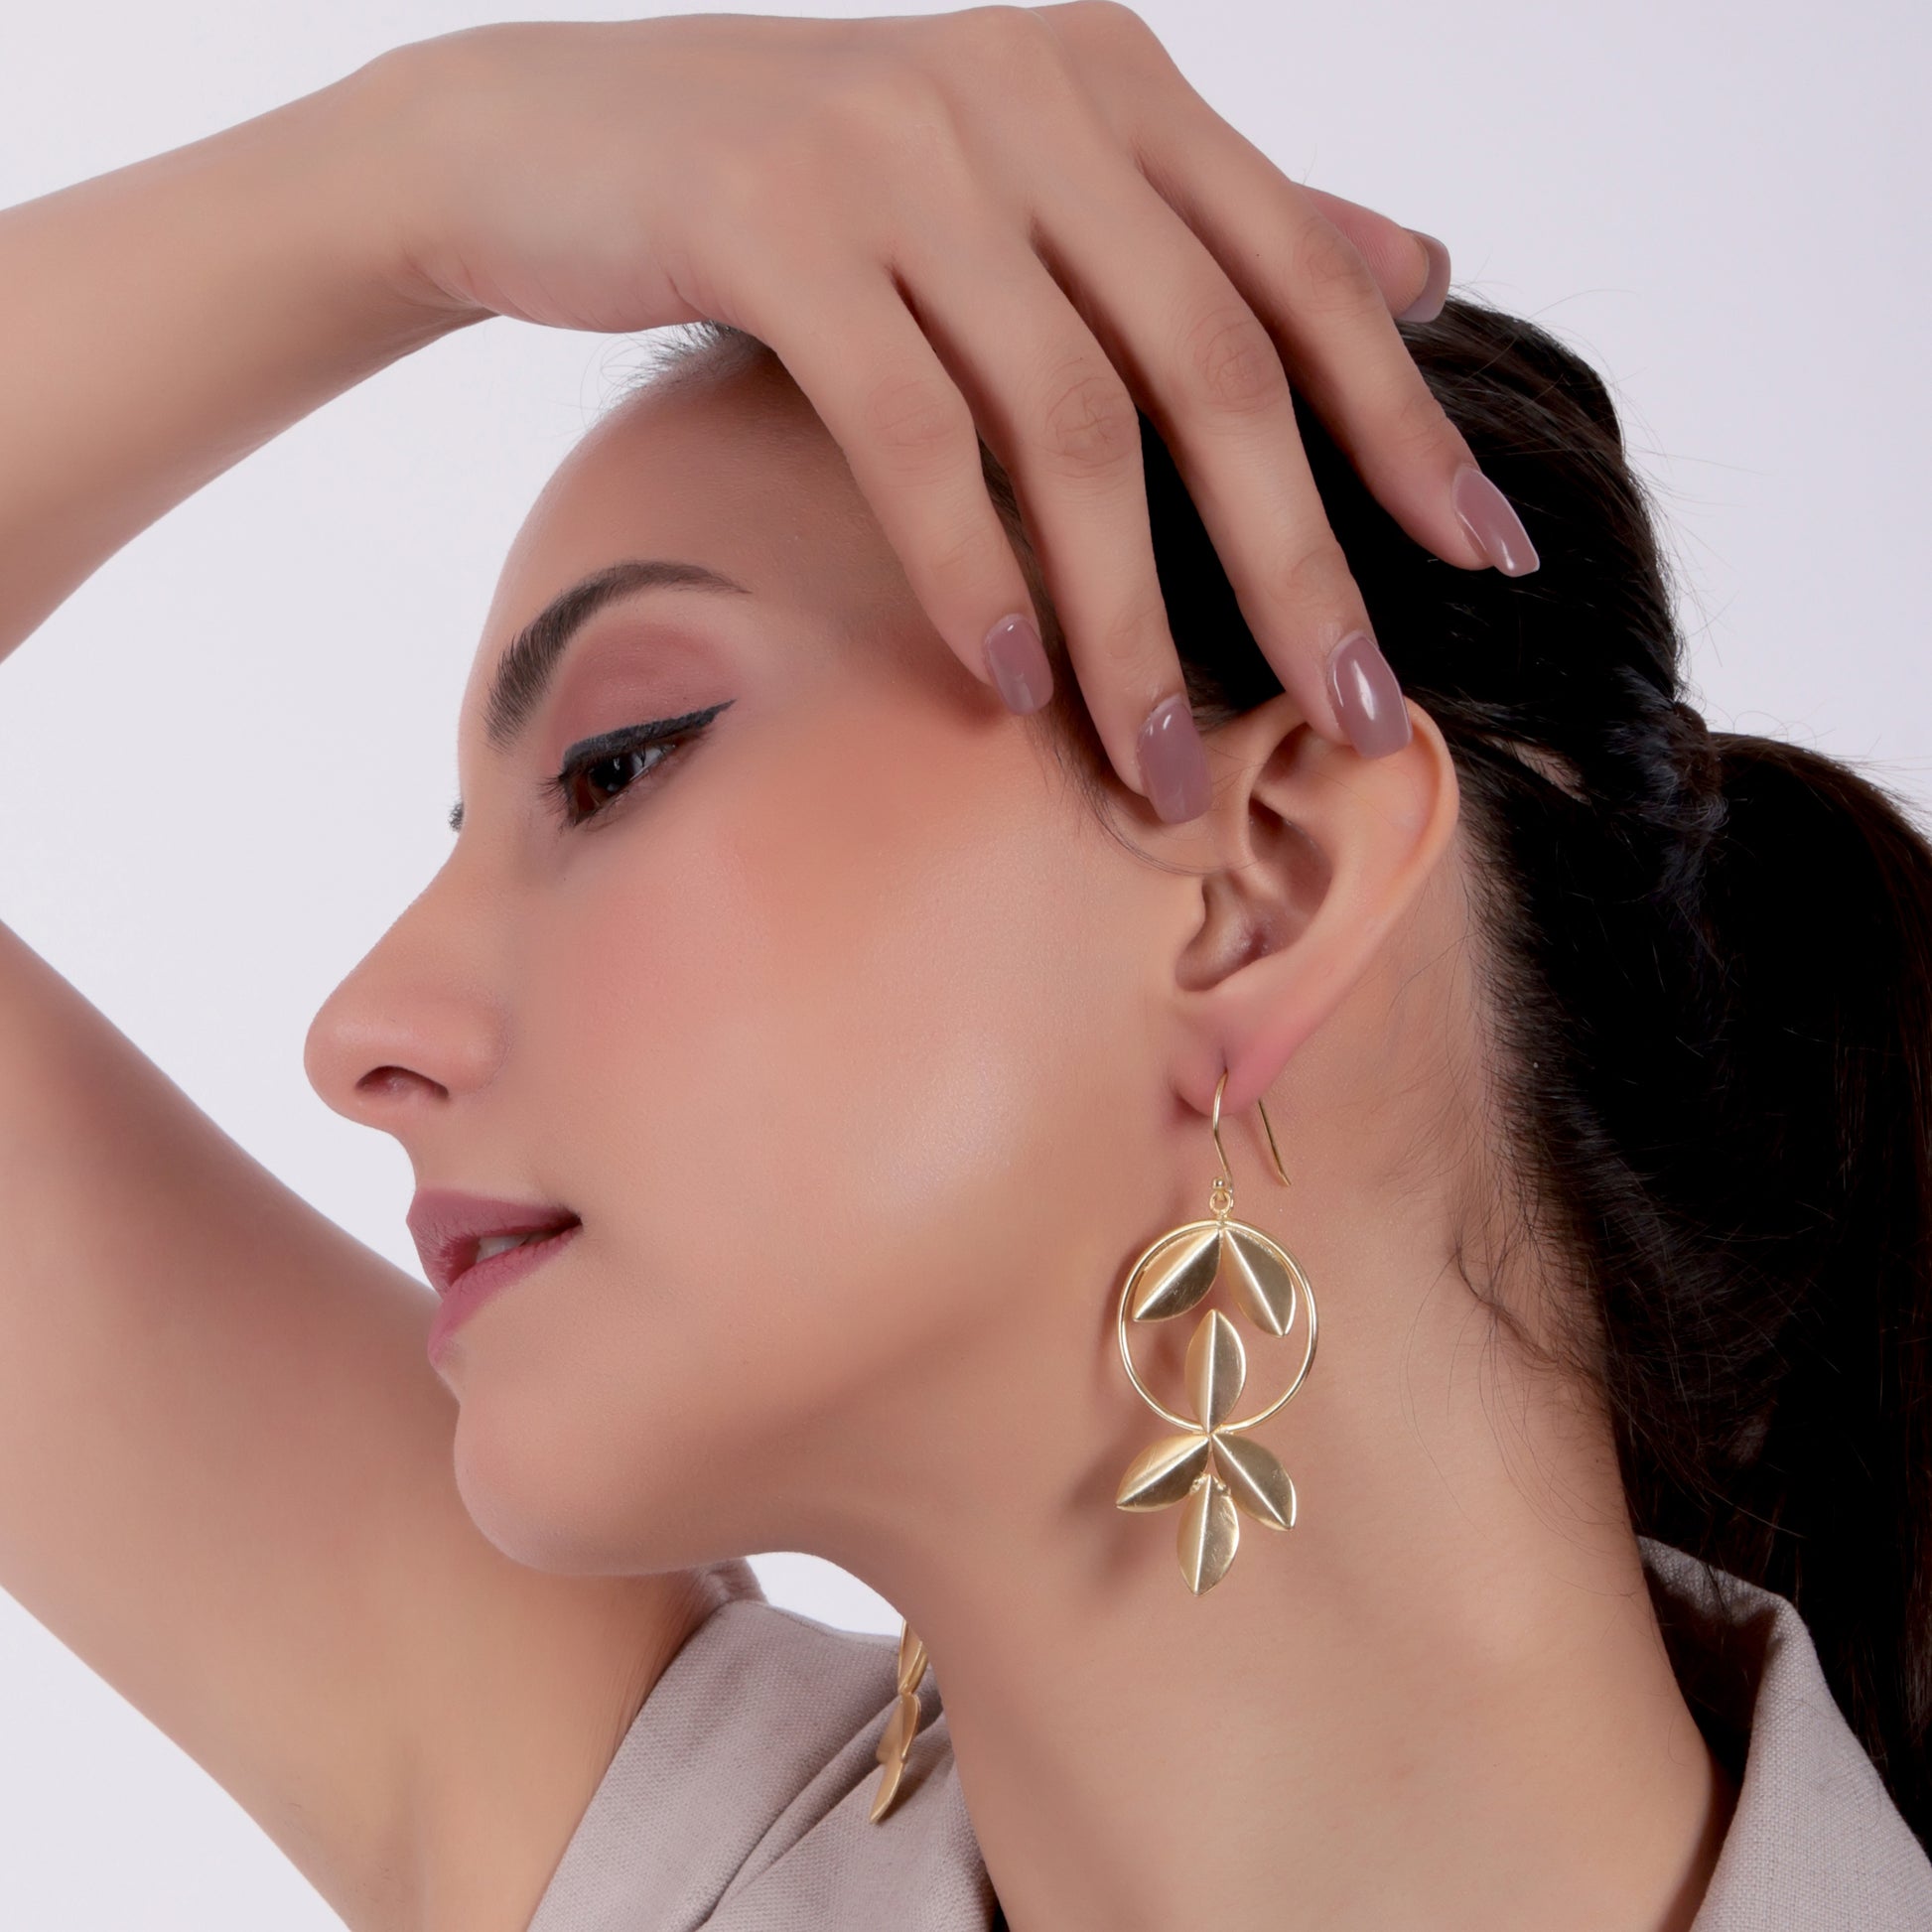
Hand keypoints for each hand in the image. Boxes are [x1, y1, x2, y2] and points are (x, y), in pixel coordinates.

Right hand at [372, 5, 1526, 820]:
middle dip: (1297, 568)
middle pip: (1212, 370)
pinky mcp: (770, 218)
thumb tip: (1419, 264)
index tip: (1486, 567)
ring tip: (1157, 770)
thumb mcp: (1028, 191)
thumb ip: (1215, 229)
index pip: (1303, 279)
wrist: (549, 137)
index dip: (1404, 430)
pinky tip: (1008, 689)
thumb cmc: (806, 197)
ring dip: (1127, 622)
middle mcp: (1030, 97)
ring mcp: (900, 150)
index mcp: (1113, 89)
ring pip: (1066, 426)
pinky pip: (908, 431)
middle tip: (1362, 720)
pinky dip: (969, 571)